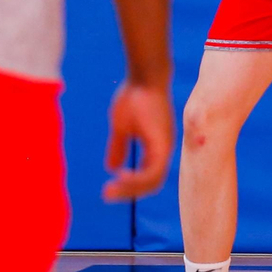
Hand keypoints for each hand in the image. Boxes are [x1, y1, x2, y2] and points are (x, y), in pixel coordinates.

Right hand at [103, 79, 175, 201]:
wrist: (145, 76)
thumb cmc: (134, 96)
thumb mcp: (121, 127)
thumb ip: (118, 147)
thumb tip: (112, 167)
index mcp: (156, 147)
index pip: (147, 177)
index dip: (130, 186)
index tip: (108, 188)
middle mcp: (164, 150)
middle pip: (151, 183)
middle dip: (128, 192)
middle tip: (106, 195)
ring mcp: (165, 147)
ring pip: (153, 181)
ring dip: (131, 188)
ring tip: (110, 190)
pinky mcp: (163, 143)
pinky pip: (153, 171)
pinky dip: (137, 178)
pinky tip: (121, 176)